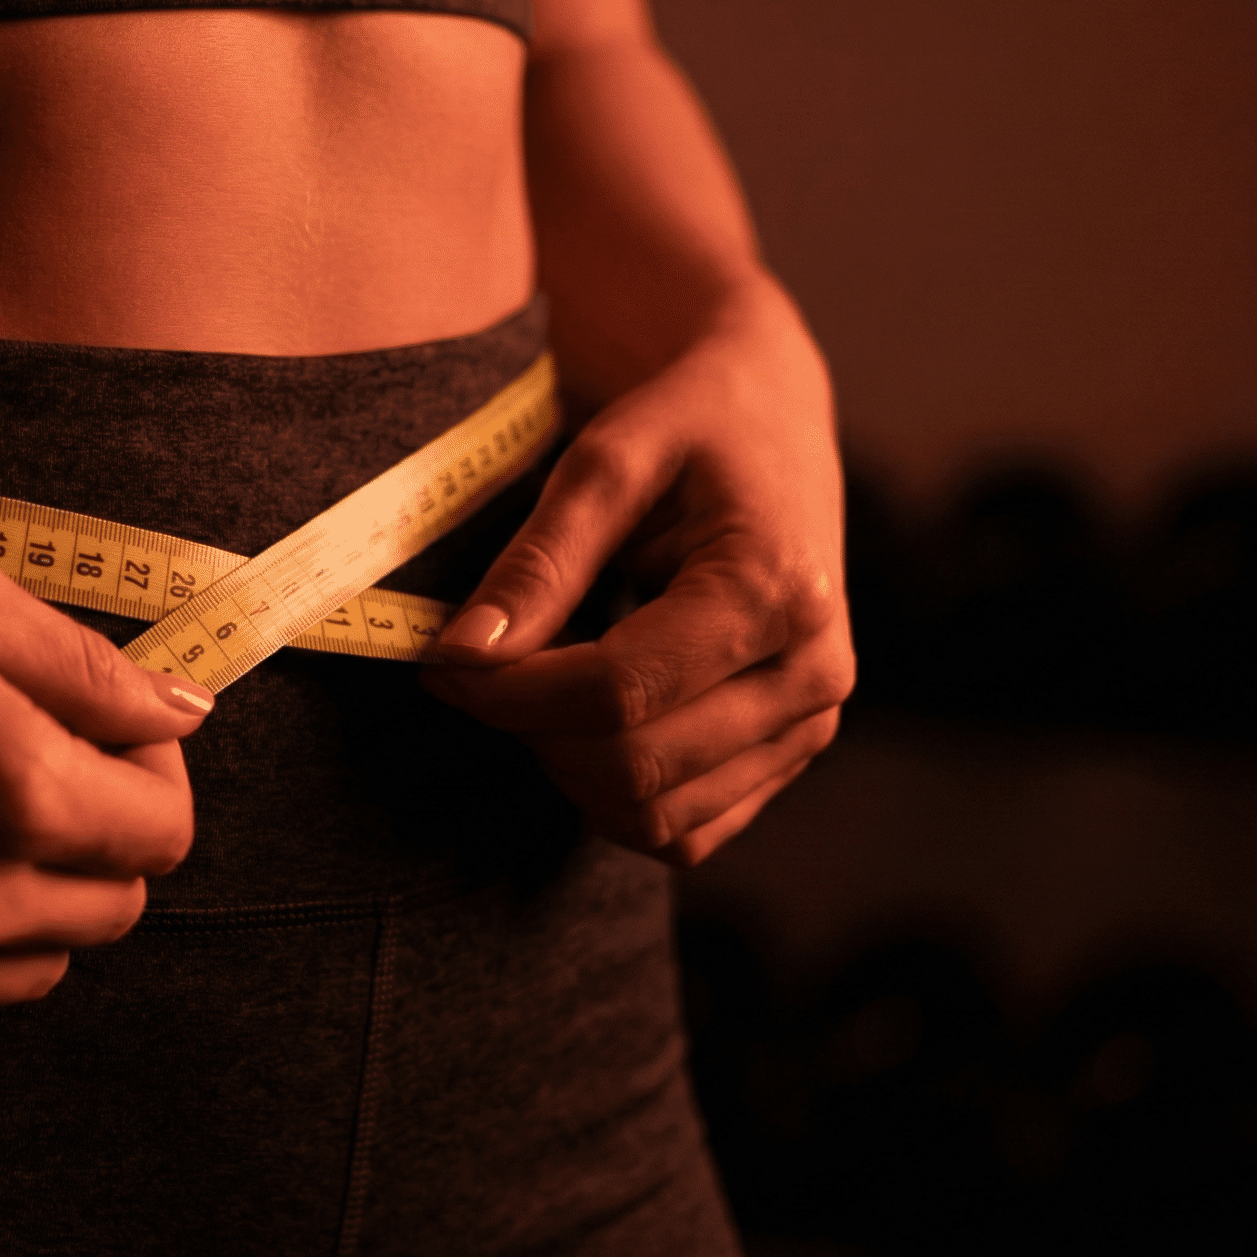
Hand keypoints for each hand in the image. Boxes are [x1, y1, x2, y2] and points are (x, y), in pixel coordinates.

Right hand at [0, 486, 212, 1073]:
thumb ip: (93, 674)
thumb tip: (185, 712)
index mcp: (20, 795)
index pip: (165, 831)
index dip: (149, 772)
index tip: (104, 735)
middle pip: (110, 910)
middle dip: (96, 836)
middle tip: (28, 765)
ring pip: (32, 975)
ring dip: (26, 908)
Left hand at [422, 287, 852, 867]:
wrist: (773, 423)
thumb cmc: (691, 427)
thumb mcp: (609, 459)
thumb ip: (538, 561)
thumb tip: (461, 654)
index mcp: (776, 590)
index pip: (618, 692)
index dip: (510, 694)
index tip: (444, 663)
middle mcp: (812, 673)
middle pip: (635, 767)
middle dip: (530, 732)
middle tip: (476, 672)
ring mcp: (809, 725)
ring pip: (656, 818)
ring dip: (566, 770)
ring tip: (537, 688)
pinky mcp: (788, 755)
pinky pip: (685, 833)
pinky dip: (614, 798)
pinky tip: (583, 724)